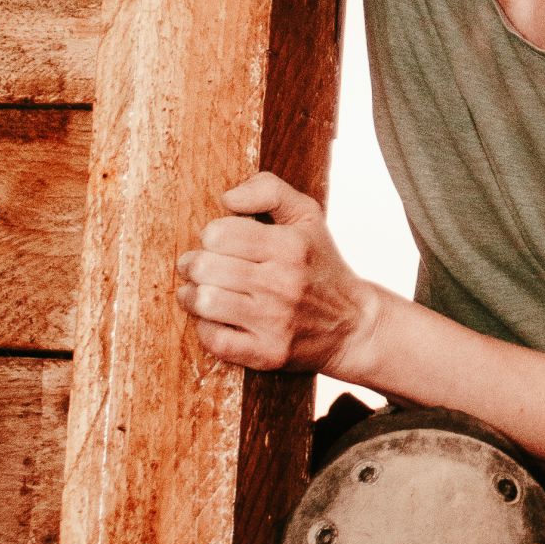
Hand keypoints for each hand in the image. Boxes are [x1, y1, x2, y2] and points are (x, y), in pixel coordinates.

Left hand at [177, 171, 380, 372]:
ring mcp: (275, 321)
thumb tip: (227, 197)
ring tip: (197, 292)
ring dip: (192, 296)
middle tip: (196, 267)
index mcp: (291, 245)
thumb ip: (269, 190)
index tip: (217, 243)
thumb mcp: (307, 215)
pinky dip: (205, 328)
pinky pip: (215, 340)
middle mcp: (283, 283)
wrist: (352, 324)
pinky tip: (214, 320)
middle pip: (206, 267)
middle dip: (193, 265)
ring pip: (205, 302)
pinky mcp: (268, 353)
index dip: (211, 236)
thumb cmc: (320, 265)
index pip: (220, 234)